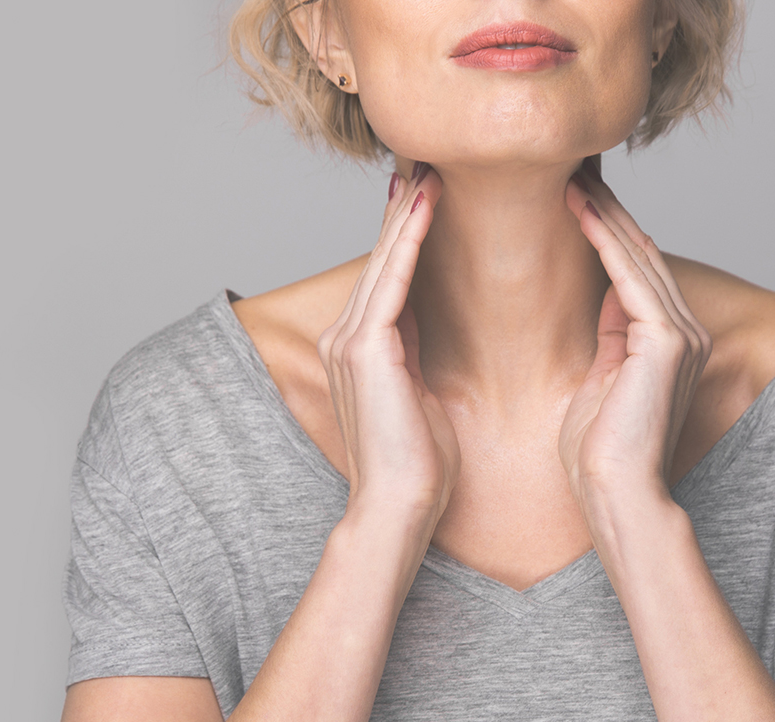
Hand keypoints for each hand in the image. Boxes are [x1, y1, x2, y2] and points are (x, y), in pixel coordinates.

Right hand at [318, 164, 459, 526]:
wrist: (399, 506)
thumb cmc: (418, 463)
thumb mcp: (419, 393)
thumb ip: (411, 352)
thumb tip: (421, 322)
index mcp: (360, 350)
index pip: (387, 278)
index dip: (404, 235)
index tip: (425, 196)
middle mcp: (346, 338)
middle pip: (380, 260)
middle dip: (402, 212)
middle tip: (424, 163)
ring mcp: (350, 341)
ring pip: (384, 262)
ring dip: (406, 214)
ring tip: (427, 171)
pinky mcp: (365, 348)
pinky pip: (392, 281)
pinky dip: (409, 241)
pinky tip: (425, 206)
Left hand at [559, 160, 710, 524]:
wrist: (615, 494)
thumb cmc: (600, 452)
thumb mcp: (602, 379)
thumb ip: (610, 336)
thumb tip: (603, 296)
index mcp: (669, 341)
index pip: (635, 269)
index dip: (606, 228)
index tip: (574, 194)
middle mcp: (684, 331)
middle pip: (640, 252)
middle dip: (606, 208)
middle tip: (573, 166)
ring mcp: (681, 334)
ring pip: (636, 255)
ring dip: (602, 211)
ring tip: (571, 174)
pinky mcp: (667, 342)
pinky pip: (629, 276)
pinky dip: (602, 238)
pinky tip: (578, 206)